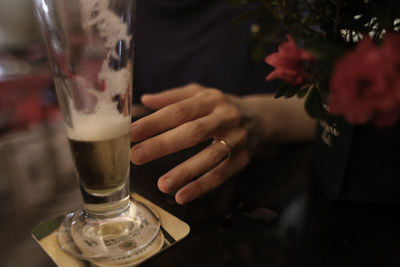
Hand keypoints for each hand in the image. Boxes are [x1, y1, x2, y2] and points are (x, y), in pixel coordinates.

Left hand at [130, 83, 262, 203]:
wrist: (259, 117)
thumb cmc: (220, 106)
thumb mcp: (200, 94)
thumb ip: (172, 97)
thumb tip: (144, 99)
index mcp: (211, 99)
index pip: (179, 111)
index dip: (155, 122)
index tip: (131, 133)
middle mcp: (225, 117)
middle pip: (193, 132)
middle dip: (163, 145)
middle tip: (136, 156)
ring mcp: (236, 139)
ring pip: (210, 156)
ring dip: (186, 171)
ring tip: (161, 185)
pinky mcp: (242, 159)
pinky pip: (221, 174)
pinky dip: (202, 186)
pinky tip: (182, 196)